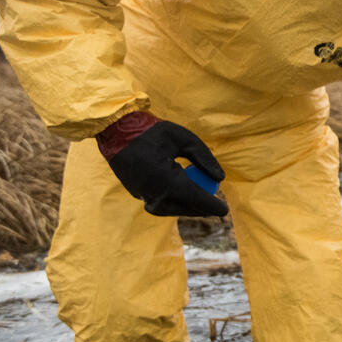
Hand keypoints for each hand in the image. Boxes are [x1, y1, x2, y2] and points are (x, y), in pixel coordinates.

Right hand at [96, 112, 227, 216]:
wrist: (117, 131)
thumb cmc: (154, 132)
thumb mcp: (184, 138)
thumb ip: (204, 158)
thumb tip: (220, 177)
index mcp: (164, 177)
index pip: (193, 197)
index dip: (211, 205)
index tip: (225, 210)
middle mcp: (151, 191)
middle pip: (182, 208)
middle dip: (201, 210)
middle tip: (216, 208)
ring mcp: (141, 194)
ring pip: (169, 210)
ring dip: (186, 208)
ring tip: (203, 204)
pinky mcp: (136, 193)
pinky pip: (159, 205)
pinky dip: (173, 203)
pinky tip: (185, 198)